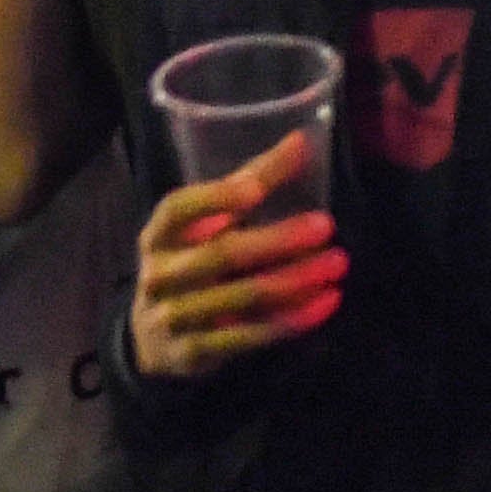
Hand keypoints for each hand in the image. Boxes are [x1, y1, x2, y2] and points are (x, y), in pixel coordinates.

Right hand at [126, 134, 344, 376]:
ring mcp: (173, 316)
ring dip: (295, 281)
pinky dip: (291, 320)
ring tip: (337, 263)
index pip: (178, 209)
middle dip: (277, 240)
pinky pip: (248, 335)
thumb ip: (249, 182)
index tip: (255, 190)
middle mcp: (160, 273)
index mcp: (159, 234)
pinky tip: (327, 302)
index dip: (214, 199)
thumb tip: (302, 140)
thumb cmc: (191, 261)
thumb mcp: (206, 225)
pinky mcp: (194, 352)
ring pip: (242, 297)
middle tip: (326, 226)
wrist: (153, 338)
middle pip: (222, 254)